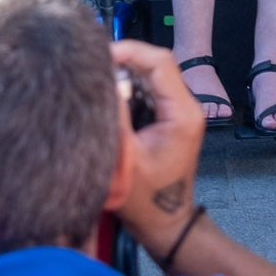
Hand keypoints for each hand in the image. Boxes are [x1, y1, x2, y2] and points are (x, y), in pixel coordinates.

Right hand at [110, 40, 206, 260]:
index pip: (160, 62)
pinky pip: (146, 92)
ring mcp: (176, 113)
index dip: (129, 50)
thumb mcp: (124, 158)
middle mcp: (185, 108)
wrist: (163, 225)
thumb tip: (101, 80)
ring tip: (94, 81)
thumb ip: (114, 116)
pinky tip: (105, 97)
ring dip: (123, 76)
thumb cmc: (146, 200)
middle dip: (122, 62)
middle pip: (154, 65)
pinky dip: (126, 90)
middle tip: (90, 68)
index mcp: (181, 113)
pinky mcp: (166, 119)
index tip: (99, 54)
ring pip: (149, 77)